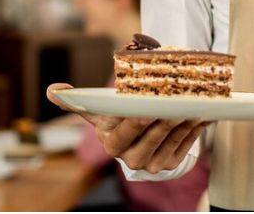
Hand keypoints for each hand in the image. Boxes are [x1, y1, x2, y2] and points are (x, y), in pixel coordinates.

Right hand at [47, 83, 205, 173]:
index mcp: (111, 142)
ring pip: (172, 135)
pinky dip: (195, 126)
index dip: (137, 119)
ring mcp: (152, 164)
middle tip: (179, 98)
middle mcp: (130, 157)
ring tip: (195, 101)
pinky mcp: (170, 164)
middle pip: (152, 132)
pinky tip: (202, 112)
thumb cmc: (117, 120)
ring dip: (185, 117)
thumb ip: (78, 103)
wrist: (137, 143)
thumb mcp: (99, 113)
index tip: (148, 107)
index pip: (126, 129)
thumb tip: (52, 90)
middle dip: (166, 115)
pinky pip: (186, 142)